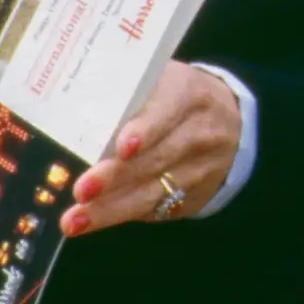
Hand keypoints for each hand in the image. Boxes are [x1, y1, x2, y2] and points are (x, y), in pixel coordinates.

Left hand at [65, 62, 241, 236]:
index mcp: (187, 92)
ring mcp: (200, 167)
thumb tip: (70, 103)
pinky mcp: (193, 195)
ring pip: (152, 191)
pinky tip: (94, 221)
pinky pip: (155, 208)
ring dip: (110, 209)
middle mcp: (199, 132)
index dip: (146, 129)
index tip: (122, 147)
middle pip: (156, 158)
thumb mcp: (160, 81)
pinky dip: (121, 214)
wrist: (232, 122)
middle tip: (81, 191)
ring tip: (74, 220)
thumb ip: (125, 91)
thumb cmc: (174, 97)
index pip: (167, 110)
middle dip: (115, 177)